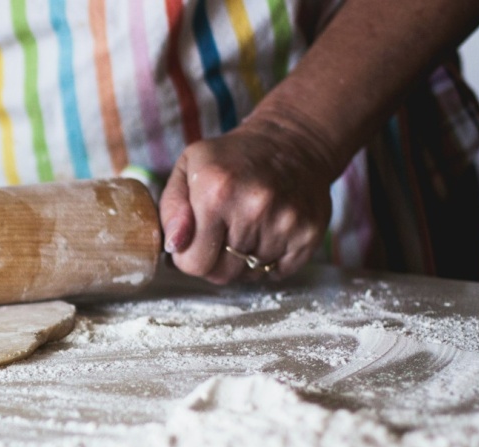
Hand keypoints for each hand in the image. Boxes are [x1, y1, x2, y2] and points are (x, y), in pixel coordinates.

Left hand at [159, 115, 336, 284]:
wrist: (292, 141)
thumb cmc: (231, 159)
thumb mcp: (187, 168)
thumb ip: (170, 210)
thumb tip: (174, 245)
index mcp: (216, 193)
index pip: (194, 263)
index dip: (190, 257)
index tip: (196, 240)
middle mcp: (253, 208)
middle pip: (222, 274)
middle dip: (216, 261)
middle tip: (223, 234)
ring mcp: (285, 222)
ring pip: (250, 274)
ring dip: (245, 259)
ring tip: (248, 226)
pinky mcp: (308, 233)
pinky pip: (279, 272)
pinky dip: (271, 260)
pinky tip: (269, 231)